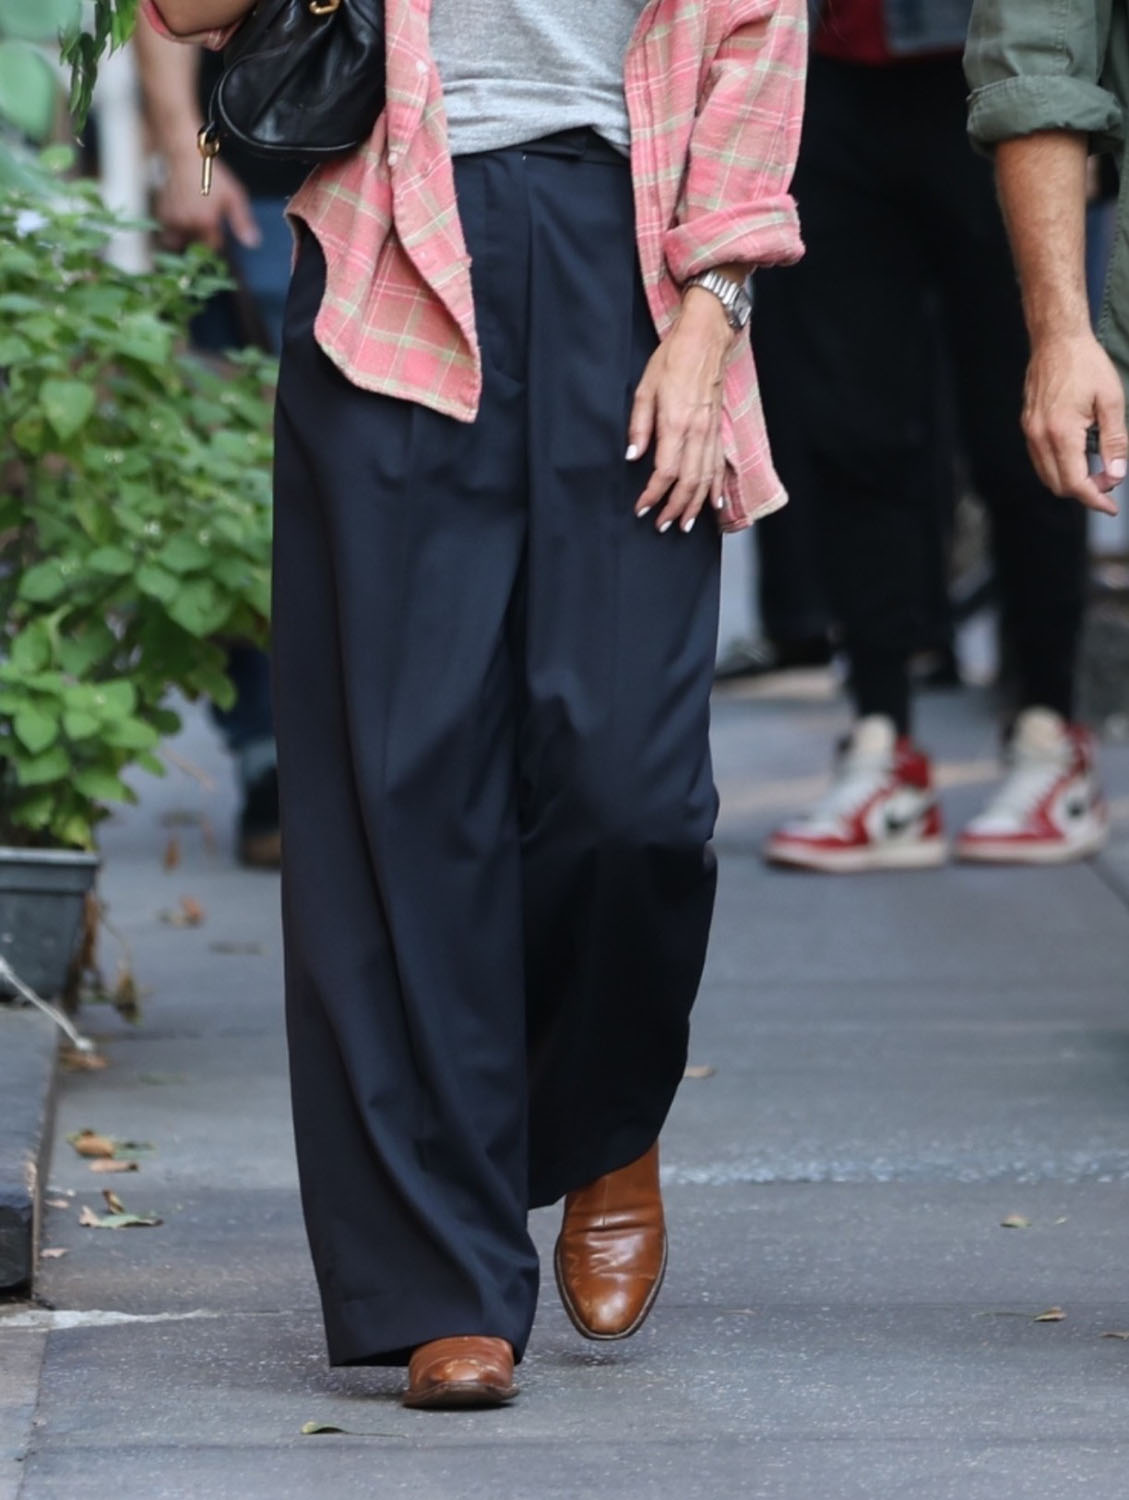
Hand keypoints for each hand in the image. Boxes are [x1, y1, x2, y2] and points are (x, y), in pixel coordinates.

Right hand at [154, 148, 260, 253]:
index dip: (216, 241)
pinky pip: (166, 230)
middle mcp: (187, 223)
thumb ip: (242, 221)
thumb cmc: (210, 173)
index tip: (216, 233)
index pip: (212, 247)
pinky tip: (179, 218)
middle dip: (199, 241)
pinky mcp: (160, 212)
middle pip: (194, 246)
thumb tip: (253, 243)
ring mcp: (172, 218)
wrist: (182, 153)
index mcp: (207, 222)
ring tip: (190, 226)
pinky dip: (172, 229)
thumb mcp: (234, 196)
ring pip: (177, 241)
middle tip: (202, 229)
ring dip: (184, 238)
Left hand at [627, 286, 734, 532]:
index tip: (641, 507)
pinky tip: (715, 504)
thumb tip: (633, 455)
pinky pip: (720, 466)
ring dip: (696, 506)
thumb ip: (639, 425)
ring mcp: (711, 432)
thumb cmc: (673, 359)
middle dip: (675, 509)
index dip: (653, 494)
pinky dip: (718, 488)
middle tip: (662, 526)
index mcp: (676, 423)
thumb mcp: (645, 388)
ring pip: (707, 479)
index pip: (665, 472)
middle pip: (689, 483)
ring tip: (685, 525)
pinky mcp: (719, 429)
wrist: (705, 338)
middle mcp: (697, 433)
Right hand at [1022, 331, 1124, 513]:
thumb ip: (1115, 441)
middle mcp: (1040, 437)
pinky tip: (1079, 455)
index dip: (1096, 500)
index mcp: (1062, 433)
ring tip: (1097, 469)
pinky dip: (1060, 467)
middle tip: (1111, 479)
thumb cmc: (1086, 364)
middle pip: (1059, 486)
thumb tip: (1117, 474)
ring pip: (1048, 476)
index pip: (1076, 483)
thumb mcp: (1112, 401)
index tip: (1111, 507)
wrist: (1056, 340)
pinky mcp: (1028, 427)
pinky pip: (1041, 461)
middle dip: (1086, 491)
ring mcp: (1030, 433)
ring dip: (1072, 481)